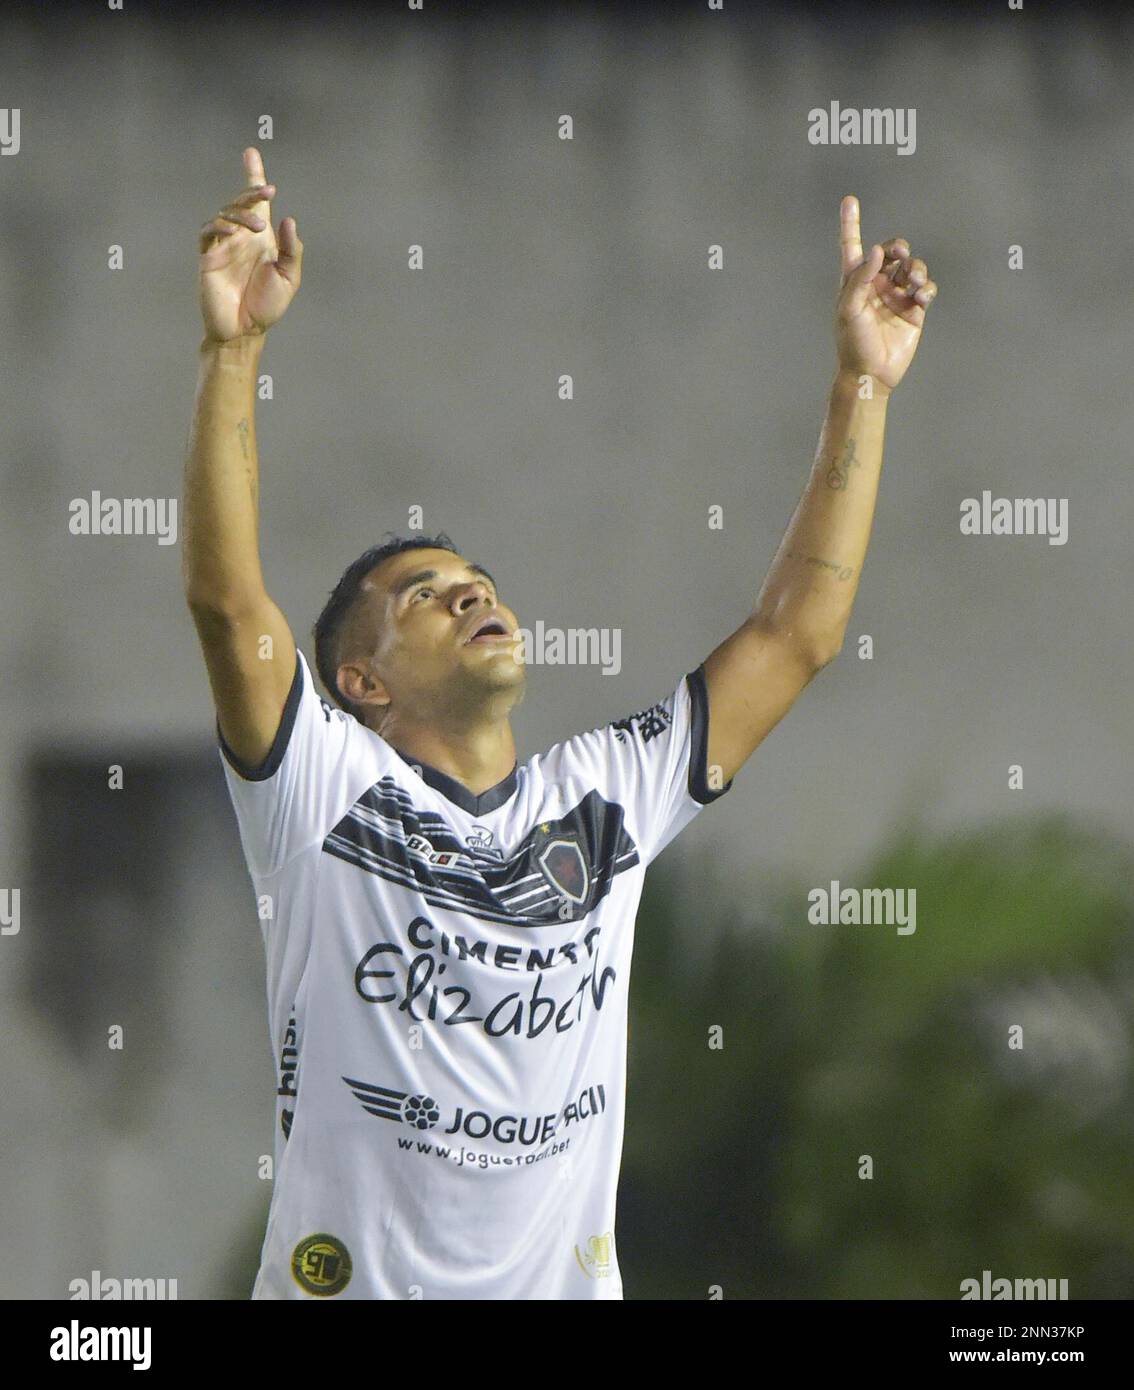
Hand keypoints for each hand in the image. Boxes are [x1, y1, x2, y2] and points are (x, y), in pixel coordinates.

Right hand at [197, 147, 302, 342]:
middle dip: (251, 192)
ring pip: (225, 215)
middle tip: (266, 191)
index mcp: (261, 240)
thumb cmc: (266, 307)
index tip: (251, 153)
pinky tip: (232, 232)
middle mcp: (241, 238)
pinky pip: (208, 233)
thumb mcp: (289, 278)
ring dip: (241, 214)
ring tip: (259, 227)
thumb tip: (288, 220)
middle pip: (240, 203)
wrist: (245, 332)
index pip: (256, 203)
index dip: (253, 178)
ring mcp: (223, 246)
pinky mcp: (207, 257)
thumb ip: (292, 250)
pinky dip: (219, 226)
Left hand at [835, 195, 936, 392]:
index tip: (850, 200)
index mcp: (855, 282)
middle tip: (900, 254)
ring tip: (913, 283)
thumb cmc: (853, 343)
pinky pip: (926, 288)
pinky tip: (921, 296)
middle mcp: (876, 285)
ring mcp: (896, 296)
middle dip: (899, 247)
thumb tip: (878, 250)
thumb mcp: (849, 309)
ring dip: (915, 269)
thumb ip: (861, 278)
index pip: (853, 247)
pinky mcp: (914, 310)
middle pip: (892, 252)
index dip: (851, 224)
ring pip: (912, 268)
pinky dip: (927, 287)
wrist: (872, 372)